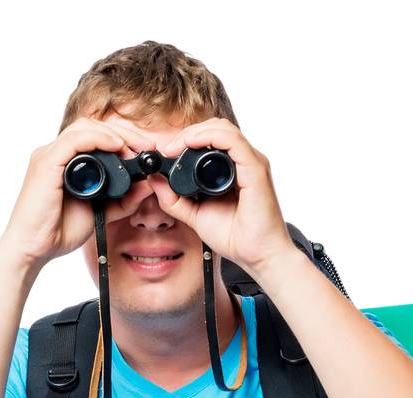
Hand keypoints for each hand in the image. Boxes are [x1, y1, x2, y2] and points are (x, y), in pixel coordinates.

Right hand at [0, 117, 156, 268]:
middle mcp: (55, 154)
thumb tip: (147, 185)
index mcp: (65, 163)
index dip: (123, 138)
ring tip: (134, 148)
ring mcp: (48, 156)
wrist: (32, 250)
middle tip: (147, 146)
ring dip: (114, 133)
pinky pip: (75, 140)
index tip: (145, 151)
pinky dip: (98, 139)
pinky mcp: (46, 164)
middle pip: (92, 126)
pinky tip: (116, 147)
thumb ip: (123, 200)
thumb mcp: (100, 212)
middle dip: (123, 132)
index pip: (95, 136)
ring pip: (84, 128)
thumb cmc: (56, 232)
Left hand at [151, 118, 298, 278]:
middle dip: (187, 133)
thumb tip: (155, 178)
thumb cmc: (235, 236)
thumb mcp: (194, 215)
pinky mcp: (256, 170)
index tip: (165, 153)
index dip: (185, 139)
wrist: (257, 256)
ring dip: (194, 133)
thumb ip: (173, 198)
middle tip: (167, 150)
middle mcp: (244, 161)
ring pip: (223, 129)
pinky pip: (233, 141)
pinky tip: (190, 146)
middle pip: (215, 128)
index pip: (210, 138)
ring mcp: (251, 163)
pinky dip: (209, 138)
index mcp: (232, 168)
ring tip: (174, 148)